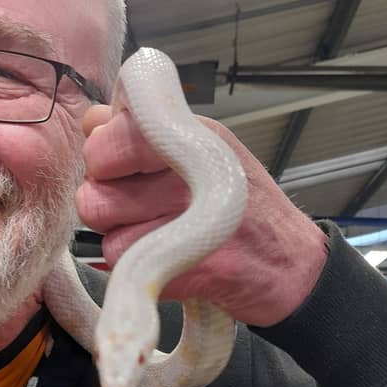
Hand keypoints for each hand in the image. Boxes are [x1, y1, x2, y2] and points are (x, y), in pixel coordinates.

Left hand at [76, 105, 327, 326]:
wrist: (293, 262)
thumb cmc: (243, 203)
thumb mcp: (204, 150)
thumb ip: (144, 132)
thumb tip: (92, 121)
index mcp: (191, 137)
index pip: (106, 137)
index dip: (101, 158)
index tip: (120, 169)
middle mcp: (189, 174)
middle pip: (94, 190)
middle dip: (102, 203)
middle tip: (133, 207)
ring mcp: (192, 221)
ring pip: (105, 233)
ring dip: (119, 237)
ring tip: (154, 233)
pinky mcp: (191, 266)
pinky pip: (124, 265)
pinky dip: (137, 266)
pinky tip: (167, 256)